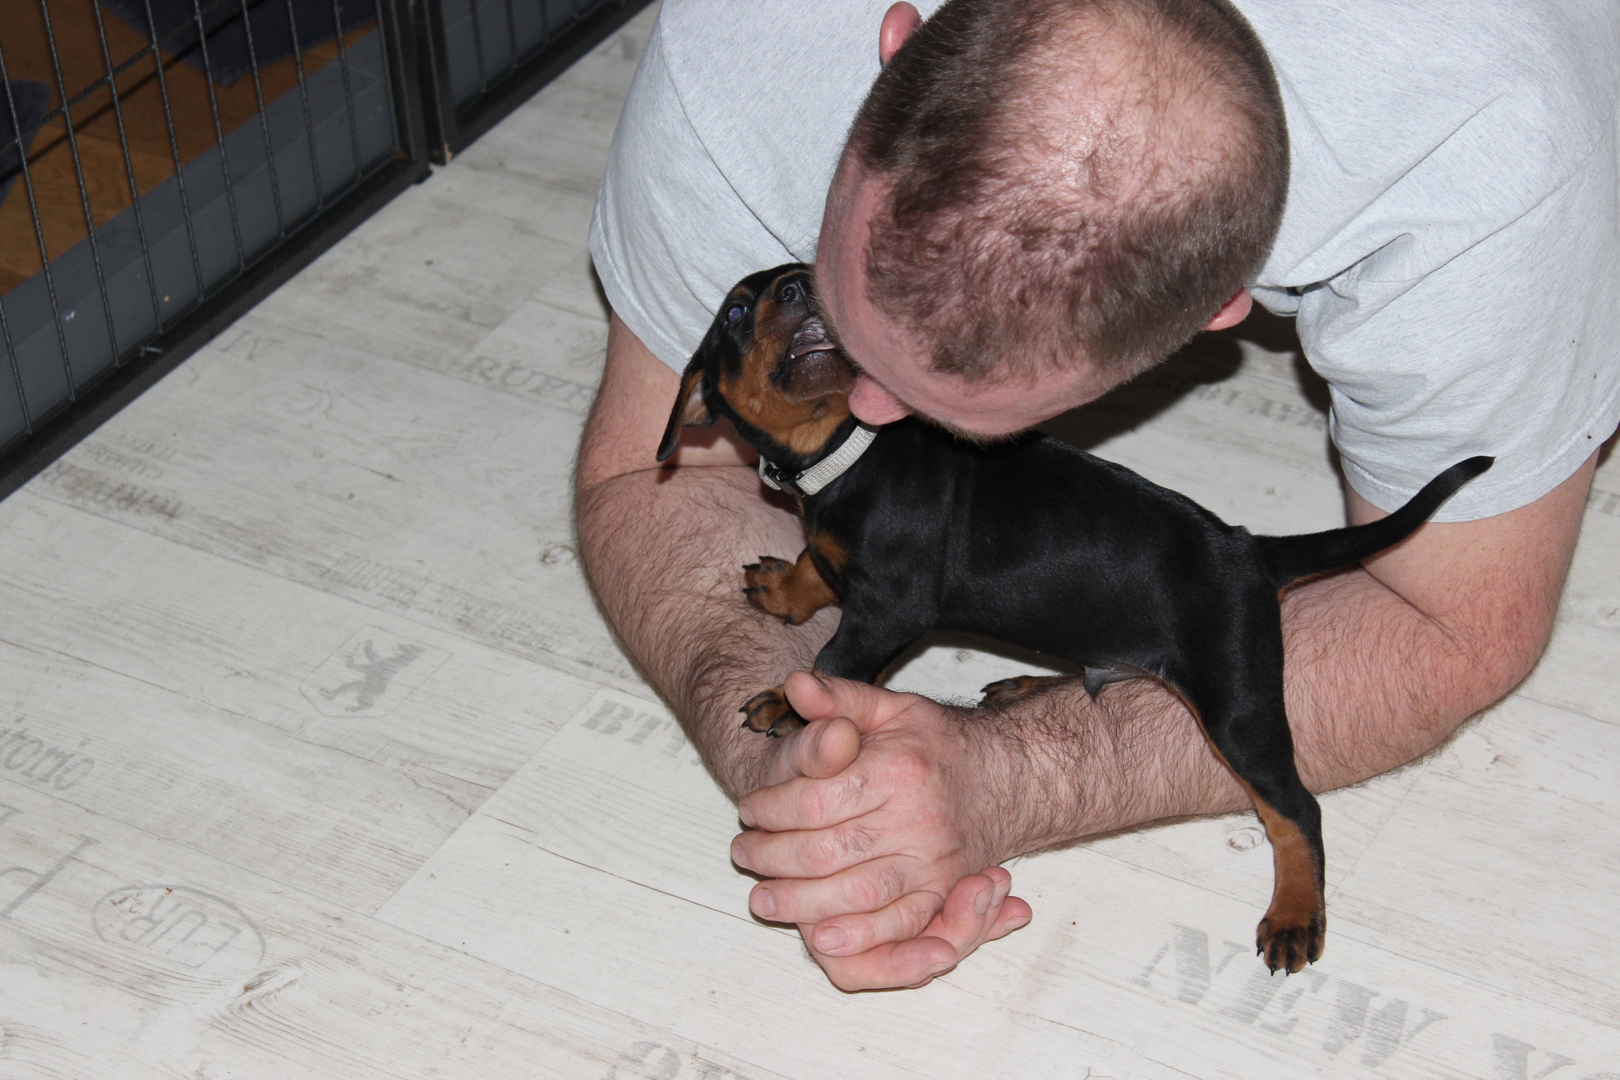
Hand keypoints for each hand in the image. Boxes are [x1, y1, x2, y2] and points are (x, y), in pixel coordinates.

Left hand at [733, 673, 1032, 989]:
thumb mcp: (890, 708)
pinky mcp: (943, 895)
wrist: (1005, 778)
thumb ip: (838, 699)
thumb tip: (797, 684)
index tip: (748, 809)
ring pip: (853, 895)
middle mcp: (919, 820)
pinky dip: (855, 939)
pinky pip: (896, 929)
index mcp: (898, 770)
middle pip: (826, 853)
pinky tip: (818, 937)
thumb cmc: (936, 745)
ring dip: (799, 903)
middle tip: (743, 853)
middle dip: (772, 857)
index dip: (771, 809)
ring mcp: (934, 863)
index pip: (814, 800)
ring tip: (763, 897)